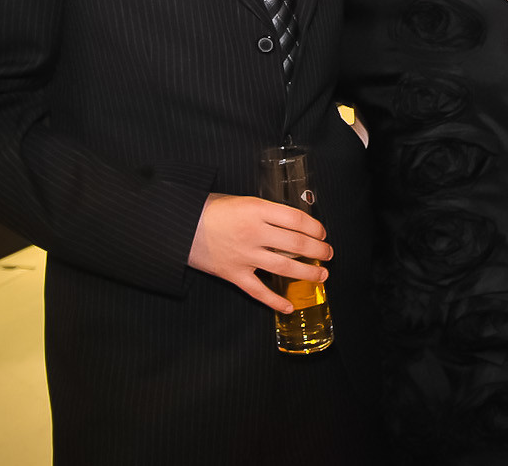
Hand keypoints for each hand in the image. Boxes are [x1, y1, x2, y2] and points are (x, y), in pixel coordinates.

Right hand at [187, 193, 331, 311]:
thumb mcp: (242, 200)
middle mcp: (254, 232)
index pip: (297, 219)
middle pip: (297, 243)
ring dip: (308, 273)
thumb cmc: (210, 209)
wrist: (179, 226)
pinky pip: (258, 291)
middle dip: (318, 251)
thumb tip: (293, 222)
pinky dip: (275, 301)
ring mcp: (244, 255)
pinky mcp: (234, 274)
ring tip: (322, 275)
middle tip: (328, 253)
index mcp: (257, 210)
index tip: (322, 233)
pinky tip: (289, 307)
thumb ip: (266, 211)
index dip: (315, 227)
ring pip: (285, 267)